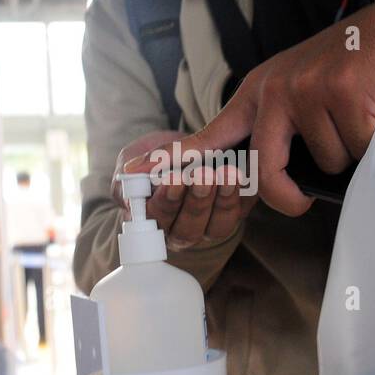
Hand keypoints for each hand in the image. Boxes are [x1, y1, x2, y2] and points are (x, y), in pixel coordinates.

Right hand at [115, 130, 255, 250]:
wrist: (192, 145)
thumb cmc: (159, 157)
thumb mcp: (140, 156)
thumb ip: (134, 169)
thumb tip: (129, 175)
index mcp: (153, 220)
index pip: (156, 221)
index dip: (166, 203)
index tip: (174, 180)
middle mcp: (182, 229)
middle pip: (188, 230)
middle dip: (196, 202)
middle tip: (203, 175)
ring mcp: (210, 224)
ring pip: (217, 226)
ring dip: (223, 201)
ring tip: (227, 173)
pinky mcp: (237, 213)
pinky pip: (242, 211)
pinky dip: (244, 193)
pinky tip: (244, 173)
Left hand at [163, 0, 374, 215]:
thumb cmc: (345, 67)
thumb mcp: (294, 87)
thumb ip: (273, 125)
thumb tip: (262, 180)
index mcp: (257, 92)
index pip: (214, 134)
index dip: (186, 163)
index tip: (151, 180)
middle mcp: (275, 89)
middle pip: (265, 168)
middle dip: (286, 197)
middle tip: (301, 203)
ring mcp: (307, 89)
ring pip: (325, 161)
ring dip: (347, 153)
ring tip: (355, 120)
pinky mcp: (343, 93)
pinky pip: (356, 148)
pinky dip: (371, 142)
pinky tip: (373, 114)